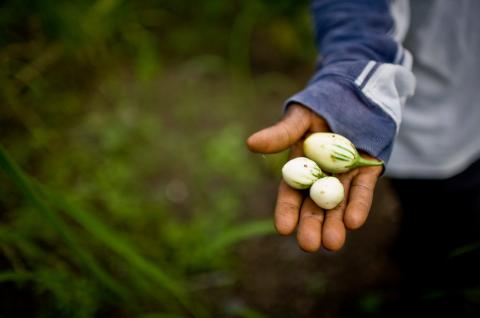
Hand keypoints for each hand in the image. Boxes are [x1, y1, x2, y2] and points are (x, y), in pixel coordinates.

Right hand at [246, 104, 381, 251]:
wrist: (355, 90)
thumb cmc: (320, 102)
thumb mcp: (299, 117)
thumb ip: (280, 134)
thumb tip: (250, 143)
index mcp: (302, 165)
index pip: (291, 192)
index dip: (287, 210)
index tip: (283, 228)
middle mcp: (322, 175)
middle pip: (314, 204)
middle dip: (311, 225)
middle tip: (309, 246)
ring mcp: (345, 174)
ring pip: (339, 203)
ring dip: (335, 223)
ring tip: (332, 244)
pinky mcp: (368, 169)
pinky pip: (363, 189)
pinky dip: (359, 203)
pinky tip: (354, 222)